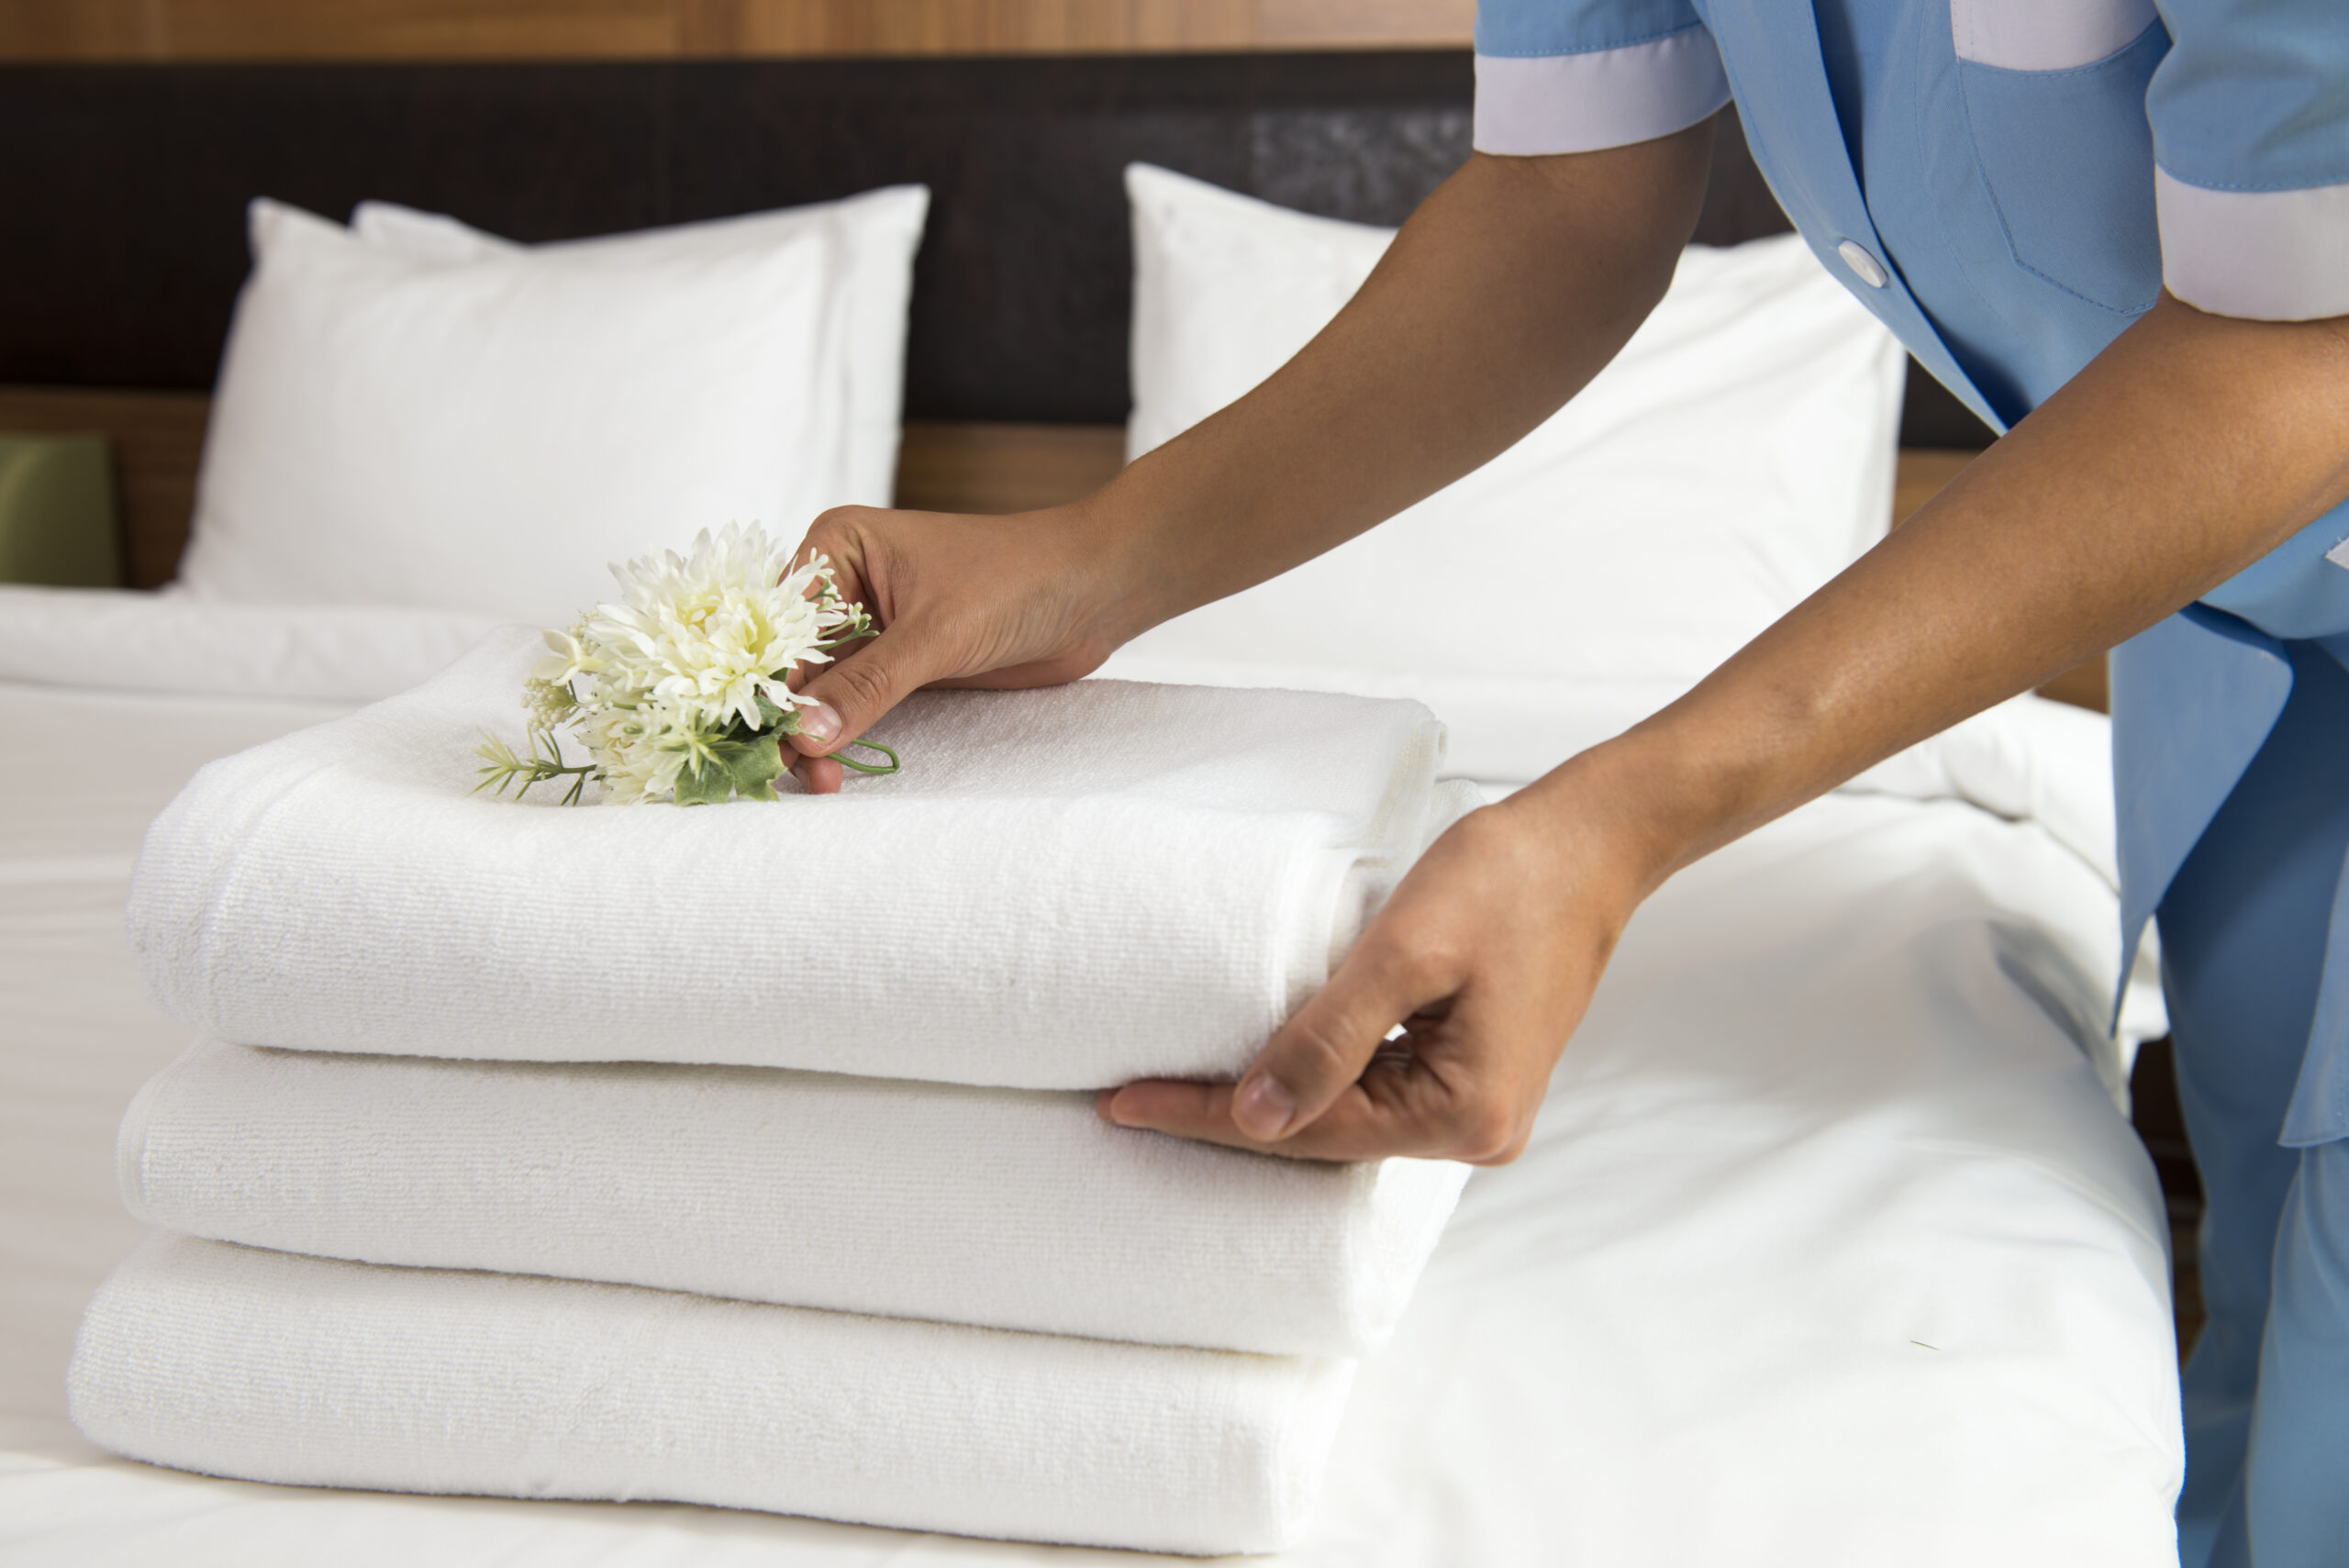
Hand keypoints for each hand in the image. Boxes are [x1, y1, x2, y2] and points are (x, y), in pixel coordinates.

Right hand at [782, 502, 1146, 792]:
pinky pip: (854, 705)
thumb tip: (803, 734)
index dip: (765, 680)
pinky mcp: (899, 664)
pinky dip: (842, 736)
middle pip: (791, 662)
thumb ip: (868, 686)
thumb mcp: (936, 634)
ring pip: (819, 691)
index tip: (759, 736)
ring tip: (818, 781)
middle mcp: (843, 585)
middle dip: (787, 716)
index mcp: (837, 547)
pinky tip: (833, 769)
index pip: (779, 623)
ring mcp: (870, 628)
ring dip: (813, 735)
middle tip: (785, 770)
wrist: (1094, 592)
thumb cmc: (1020, 579)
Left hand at [1098, 767, 1666, 1163]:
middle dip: (1231, 1116)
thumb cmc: (1510, 879)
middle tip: (1129, 1099)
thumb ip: (1327, 1039)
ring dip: (1267, 1096)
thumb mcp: (1403, 952)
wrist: (1591, 837)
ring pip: (1347, 1113)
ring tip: (1175, 1081)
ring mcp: (1478, 1102)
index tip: (1122, 1105)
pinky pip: (1375, 1086)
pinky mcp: (1472, 1066)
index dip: (1209, 1115)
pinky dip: (1315, 1073)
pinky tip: (1259, 1057)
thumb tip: (1254, 1118)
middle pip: (1327, 1135)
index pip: (1309, 1128)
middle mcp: (1478, 1130)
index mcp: (1466, 1116)